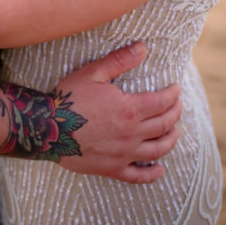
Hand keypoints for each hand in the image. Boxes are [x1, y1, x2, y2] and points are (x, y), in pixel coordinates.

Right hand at [55, 43, 181, 183]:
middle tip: (178, 106)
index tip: (177, 89)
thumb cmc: (69, 97)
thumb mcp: (93, 72)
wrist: (47, 127)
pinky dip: (152, 174)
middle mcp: (131, 134)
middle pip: (163, 125)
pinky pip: (138, 176)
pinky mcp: (112, 168)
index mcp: (129, 110)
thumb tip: (142, 48)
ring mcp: (123, 154)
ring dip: (170, 140)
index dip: (172, 95)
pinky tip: (160, 170)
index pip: (161, 103)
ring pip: (157, 150)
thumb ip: (120, 60)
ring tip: (175, 132)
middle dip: (174, 114)